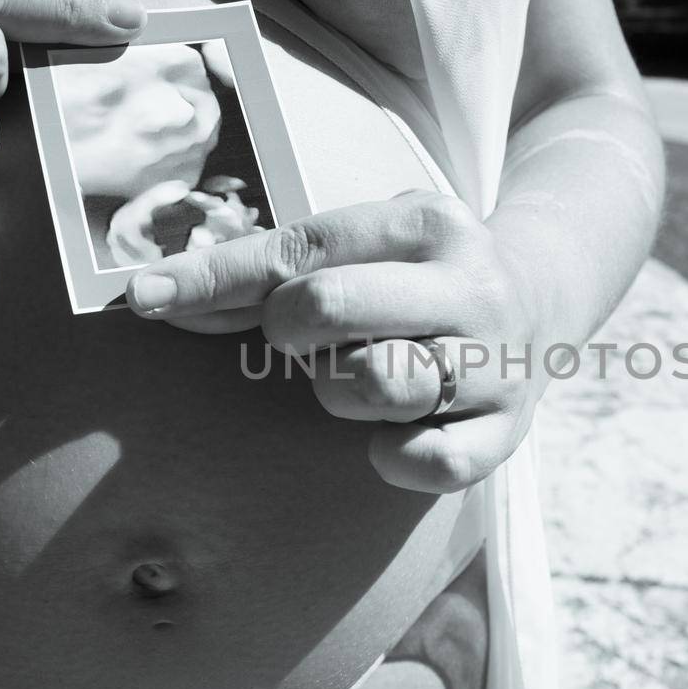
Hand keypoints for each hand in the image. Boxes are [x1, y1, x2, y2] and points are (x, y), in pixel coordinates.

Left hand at [124, 189, 545, 492]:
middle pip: (327, 307)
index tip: (143, 297)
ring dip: (338, 390)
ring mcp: (495, 362)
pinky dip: (391, 456)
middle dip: (286, 330)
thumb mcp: (365, 242)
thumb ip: (272, 268)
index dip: (214, 278)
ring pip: (375, 384)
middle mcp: (470, 288)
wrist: (544, 298)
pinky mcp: (508, 432)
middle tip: (300, 339)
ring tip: (359, 375)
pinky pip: (428, 463)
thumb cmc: (418, 274)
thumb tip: (155, 295)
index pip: (300, 251)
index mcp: (429, 225)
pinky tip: (390, 436)